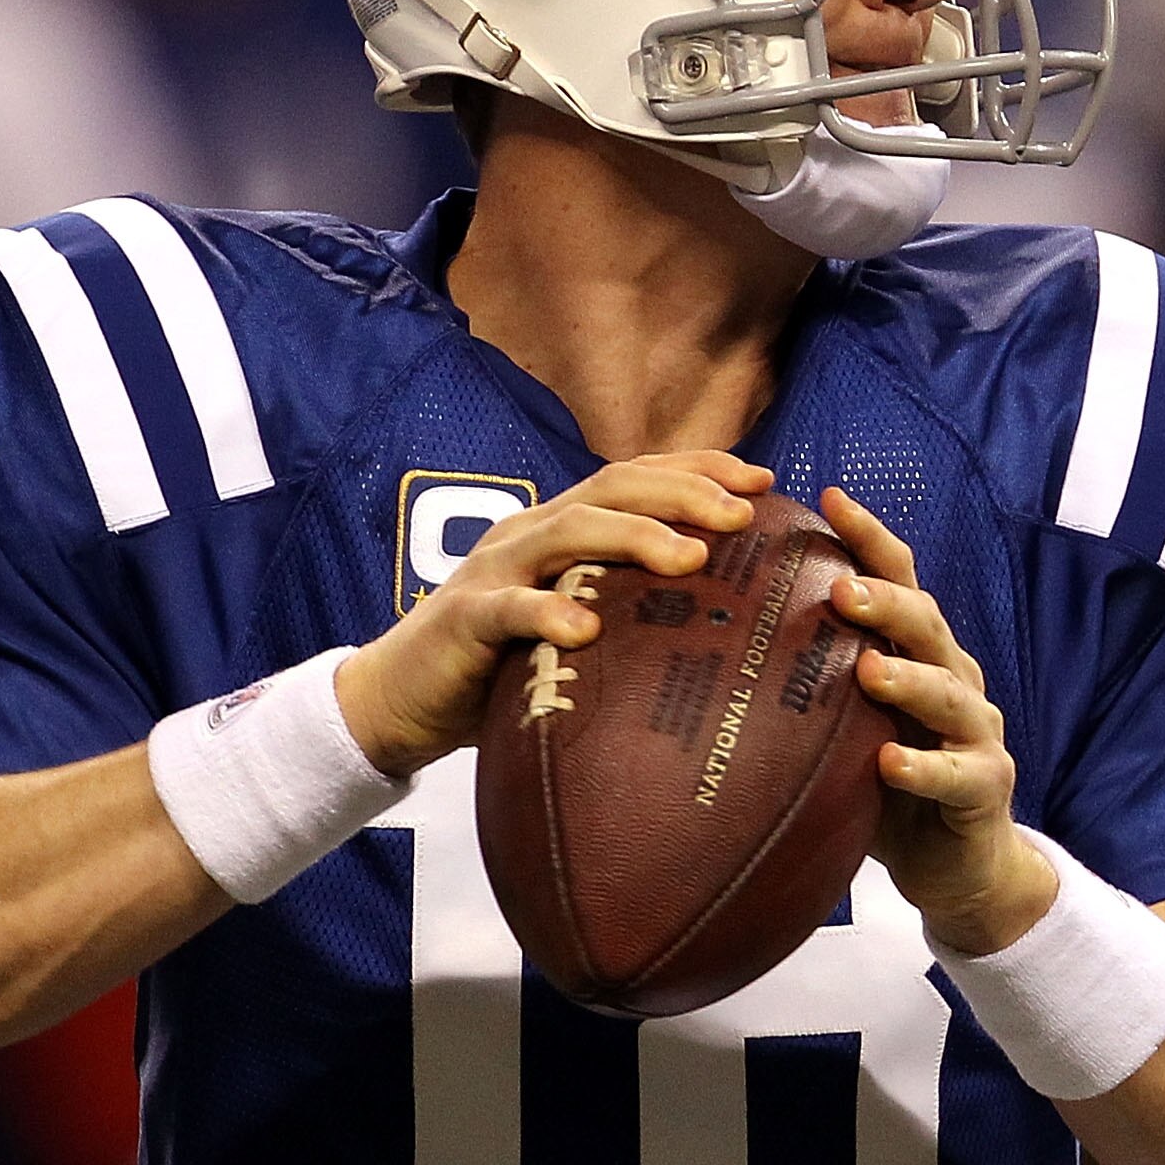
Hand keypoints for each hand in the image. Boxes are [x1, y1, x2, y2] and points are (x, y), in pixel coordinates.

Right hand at [334, 453, 770, 778]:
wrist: (402, 697)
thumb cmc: (501, 662)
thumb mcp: (573, 620)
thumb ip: (625, 605)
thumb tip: (718, 616)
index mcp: (561, 526)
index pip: (635, 476)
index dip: (699, 467)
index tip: (763, 479)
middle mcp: (531, 533)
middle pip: (612, 488)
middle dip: (683, 493)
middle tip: (742, 514)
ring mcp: (495, 569)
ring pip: (569, 532)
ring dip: (634, 537)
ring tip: (691, 559)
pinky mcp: (465, 618)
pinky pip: (510, 609)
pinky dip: (548, 613)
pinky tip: (587, 630)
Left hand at [822, 484, 1054, 955]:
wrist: (960, 869)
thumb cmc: (888, 789)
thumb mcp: (844, 731)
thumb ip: (804, 688)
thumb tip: (702, 649)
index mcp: (920, 656)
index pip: (899, 582)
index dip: (869, 539)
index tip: (827, 496)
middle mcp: (955, 681)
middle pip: (928, 626)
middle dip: (887, 602)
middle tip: (839, 588)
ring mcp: (976, 734)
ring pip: (950, 693)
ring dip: (908, 678)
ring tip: (867, 670)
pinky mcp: (986, 788)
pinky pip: (957, 774)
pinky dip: (923, 766)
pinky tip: (889, 763)